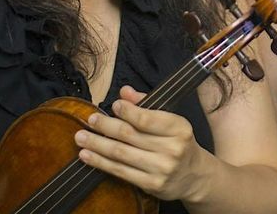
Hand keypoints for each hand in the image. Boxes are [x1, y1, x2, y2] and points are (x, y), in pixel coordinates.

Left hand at [75, 85, 213, 201]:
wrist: (194, 176)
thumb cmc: (179, 143)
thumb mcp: (171, 121)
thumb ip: (147, 105)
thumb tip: (125, 92)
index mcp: (179, 128)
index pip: (147, 118)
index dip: (127, 111)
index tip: (114, 105)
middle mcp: (172, 148)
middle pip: (130, 135)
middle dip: (106, 126)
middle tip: (90, 119)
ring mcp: (161, 168)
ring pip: (121, 154)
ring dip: (97, 144)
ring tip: (81, 137)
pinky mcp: (151, 184)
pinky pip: (120, 171)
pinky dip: (101, 163)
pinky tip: (87, 156)